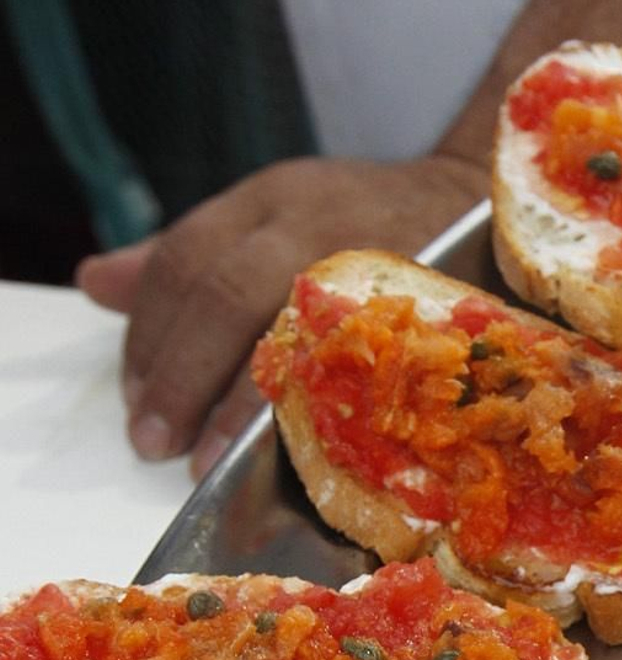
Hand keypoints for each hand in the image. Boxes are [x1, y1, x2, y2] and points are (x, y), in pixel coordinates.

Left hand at [77, 152, 488, 478]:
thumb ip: (190, 257)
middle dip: (181, 373)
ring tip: (202, 458)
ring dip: (234, 403)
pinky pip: (355, 362)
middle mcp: (317, 222)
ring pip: (284, 328)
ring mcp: (370, 264)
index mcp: (275, 201)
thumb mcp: (272, 219)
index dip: (153, 336)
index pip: (190, 260)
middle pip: (224, 292)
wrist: (486, 206)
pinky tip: (281, 448)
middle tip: (154, 438)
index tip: (136, 398)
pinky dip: (309, 408)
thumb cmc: (368, 224)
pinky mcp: (418, 309)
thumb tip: (97, 284)